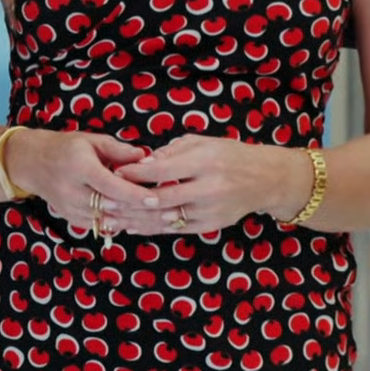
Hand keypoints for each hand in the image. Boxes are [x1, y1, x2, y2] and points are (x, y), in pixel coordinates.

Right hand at [1, 128, 154, 239]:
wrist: (33, 163)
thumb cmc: (67, 147)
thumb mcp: (92, 140)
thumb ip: (119, 150)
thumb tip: (147, 156)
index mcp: (80, 168)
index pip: (113, 187)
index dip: (136, 194)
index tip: (158, 198)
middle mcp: (74, 192)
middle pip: (115, 208)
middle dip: (145, 212)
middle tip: (172, 213)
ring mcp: (71, 209)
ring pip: (110, 221)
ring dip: (138, 222)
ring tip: (164, 220)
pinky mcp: (73, 219)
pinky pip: (102, 225)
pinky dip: (123, 224)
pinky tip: (144, 223)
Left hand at [107, 135, 302, 235]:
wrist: (265, 180)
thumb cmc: (229, 155)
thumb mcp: (203, 142)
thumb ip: (172, 151)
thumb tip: (141, 162)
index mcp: (205, 161)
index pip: (163, 169)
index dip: (136, 173)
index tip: (114, 172)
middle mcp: (208, 188)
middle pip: (161, 198)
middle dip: (129, 200)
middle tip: (104, 200)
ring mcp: (210, 210)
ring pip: (166, 218)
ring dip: (135, 219)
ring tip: (110, 217)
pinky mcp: (210, 225)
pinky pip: (175, 229)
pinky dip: (152, 228)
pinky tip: (132, 226)